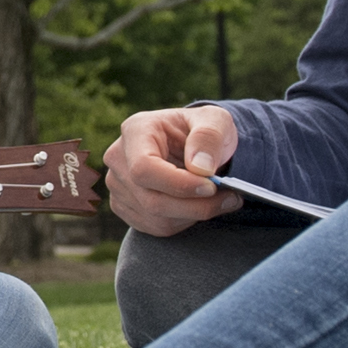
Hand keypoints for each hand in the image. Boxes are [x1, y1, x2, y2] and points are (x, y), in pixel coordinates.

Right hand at [104, 103, 241, 234]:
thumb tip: (200, 167)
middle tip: (230, 197)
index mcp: (136, 130)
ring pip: (156, 218)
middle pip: (151, 198)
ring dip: (193, 214)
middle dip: (195, 205)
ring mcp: (117, 185)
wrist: (195, 147)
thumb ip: (209, 137)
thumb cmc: (203, 131)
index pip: (144, 167)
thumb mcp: (216, 120)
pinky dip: (184, 221)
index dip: (178, 184)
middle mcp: (119, 158)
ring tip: (220, 200)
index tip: (211, 186)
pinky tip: (198, 204)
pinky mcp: (124, 206)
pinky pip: (156, 227)